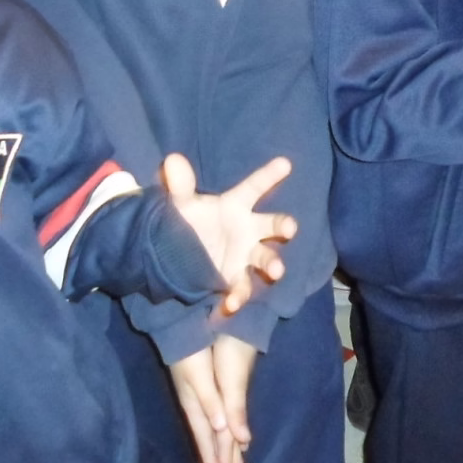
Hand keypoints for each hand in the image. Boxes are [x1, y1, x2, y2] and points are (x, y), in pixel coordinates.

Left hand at [162, 153, 291, 314]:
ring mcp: (245, 255)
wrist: (178, 255)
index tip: (285, 163)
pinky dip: (239, 296)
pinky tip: (231, 303)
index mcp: (235, 206)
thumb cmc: (189, 221)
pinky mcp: (236, 279)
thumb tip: (172, 160)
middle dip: (284, 226)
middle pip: (273, 224)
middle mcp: (248, 229)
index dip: (269, 175)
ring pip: (266, 258)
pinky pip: (242, 288)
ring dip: (273, 264)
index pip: (254, 187)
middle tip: (290, 228)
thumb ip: (179, 185)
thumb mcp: (181, 204)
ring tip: (276, 271)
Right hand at [169, 346, 239, 462]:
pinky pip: (212, 417)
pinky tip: (224, 433)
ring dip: (220, 448)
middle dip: (219, 459)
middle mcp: (198, 404)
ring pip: (211, 429)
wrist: (183, 324)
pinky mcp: (205, 386)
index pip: (207, 438)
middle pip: (210, 437)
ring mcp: (200, 395)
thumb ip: (211, 402)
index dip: (214, 458)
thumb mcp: (200, 377)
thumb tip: (223, 431)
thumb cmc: (191, 350)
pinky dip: (219, 430)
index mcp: (196, 404)